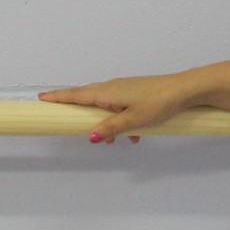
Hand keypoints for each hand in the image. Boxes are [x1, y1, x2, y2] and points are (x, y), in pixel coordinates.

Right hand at [39, 74, 190, 143]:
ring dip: (108, 124)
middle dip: (83, 116)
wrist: (187, 89)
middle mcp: (115, 87)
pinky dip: (123, 121)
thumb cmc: (160, 102)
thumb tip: (91, 137)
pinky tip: (136, 135)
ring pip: (108, 107)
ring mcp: (127, 89)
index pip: (77, 94)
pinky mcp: (138, 93)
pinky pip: (122, 108)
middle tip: (75, 127)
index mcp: (108, 92)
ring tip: (116, 141)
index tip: (42, 99)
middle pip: (90, 99)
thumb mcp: (133, 120)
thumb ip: (111, 129)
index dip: (59, 98)